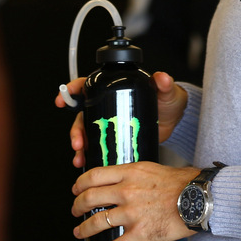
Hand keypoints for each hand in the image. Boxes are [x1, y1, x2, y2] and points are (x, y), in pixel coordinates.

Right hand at [53, 72, 187, 168]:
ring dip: (79, 144)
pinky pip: (96, 145)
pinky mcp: (114, 137)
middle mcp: (108, 105)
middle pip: (83, 114)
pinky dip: (89, 154)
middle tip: (78, 142)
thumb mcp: (166, 92)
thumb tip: (161, 78)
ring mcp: (109, 122)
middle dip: (76, 129)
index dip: (73, 88)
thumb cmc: (168, 102)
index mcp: (115, 88)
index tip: (65, 96)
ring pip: (86, 132)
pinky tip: (87, 163)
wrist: (175, 122)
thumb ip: (164, 84)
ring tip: (80, 156)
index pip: (89, 85)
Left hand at [71, 161, 197, 240]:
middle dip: (77, 206)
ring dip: (85, 229)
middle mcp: (126, 192)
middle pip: (90, 198)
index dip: (80, 184)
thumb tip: (115, 178)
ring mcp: (131, 213)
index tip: (76, 189)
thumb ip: (129, 174)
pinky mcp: (140, 232)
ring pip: (98, 222)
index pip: (93, 176)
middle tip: (74, 210)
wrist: (196, 198)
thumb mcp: (148, 168)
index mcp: (128, 174)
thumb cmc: (177, 183)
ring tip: (79, 231)